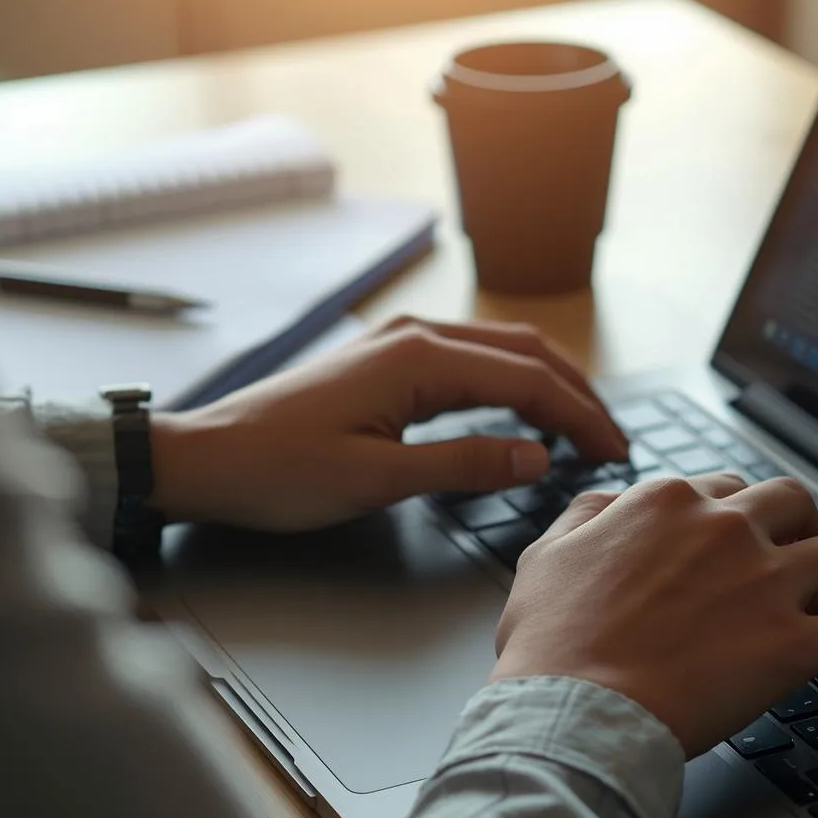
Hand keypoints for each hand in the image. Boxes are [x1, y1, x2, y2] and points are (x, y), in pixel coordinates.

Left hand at [148, 316, 628, 530]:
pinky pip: (471, 360)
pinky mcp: (386, 359)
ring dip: (549, 384)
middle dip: (577, 395)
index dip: (580, 417)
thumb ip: (462, 465)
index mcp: (418, 359)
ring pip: (501, 351)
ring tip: (581, 427)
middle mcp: (415, 336)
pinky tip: (521, 412)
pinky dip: (512, 383)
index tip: (613, 451)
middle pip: (525, 354)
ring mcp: (400, 343)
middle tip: (612, 442)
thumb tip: (538, 458)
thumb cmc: (276, 471)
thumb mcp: (375, 480)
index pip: (528, 381)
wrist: (204, 458)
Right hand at [491, 473, 817, 756]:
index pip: (726, 488)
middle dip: (803, 527)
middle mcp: (726, 528)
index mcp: (668, 502)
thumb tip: (611, 501)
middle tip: (800, 557)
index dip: (740, 514)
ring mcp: (766, 583)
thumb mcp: (547, 557)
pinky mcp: (794, 644)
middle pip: (793, 504)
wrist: (576, 712)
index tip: (745, 538)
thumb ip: (587, 516)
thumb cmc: (553, 647)